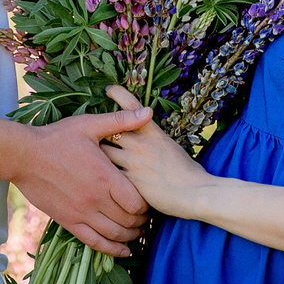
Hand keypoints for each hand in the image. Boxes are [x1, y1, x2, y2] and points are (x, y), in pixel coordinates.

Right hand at [11, 107, 151, 256]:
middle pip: (129, 221)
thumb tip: (148, 112)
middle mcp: (96, 199)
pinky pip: (94, 242)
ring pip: (115, 234)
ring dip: (130, 237)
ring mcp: (82, 213)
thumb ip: (121, 121)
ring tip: (137, 233)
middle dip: (142, 222)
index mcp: (106, 177)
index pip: (137, 203)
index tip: (149, 202)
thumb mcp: (90, 125)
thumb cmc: (57, 138)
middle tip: (146, 219)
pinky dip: (112, 250)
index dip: (147, 206)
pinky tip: (123, 251)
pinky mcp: (68, 222)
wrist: (24, 156)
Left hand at [98, 86, 209, 218]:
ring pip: (104, 153)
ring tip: (88, 159)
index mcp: (154, 133)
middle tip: (91, 132)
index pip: (133, 108)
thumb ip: (154, 142)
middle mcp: (141, 144)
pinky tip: (97, 181)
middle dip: (99, 131)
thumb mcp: (172, 148)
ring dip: (96, 156)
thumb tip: (143, 139)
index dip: (119, 96)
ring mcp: (133, 163)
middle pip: (109, 130)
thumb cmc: (189, 173)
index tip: (110, 90)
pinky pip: (108, 175)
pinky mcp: (128, 183)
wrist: (196, 194)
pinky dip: (102, 177)